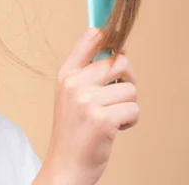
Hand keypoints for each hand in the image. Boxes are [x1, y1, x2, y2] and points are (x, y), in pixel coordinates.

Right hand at [43, 28, 139, 184]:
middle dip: (127, 80)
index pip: (90, 39)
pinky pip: (134, 109)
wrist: (66, 163)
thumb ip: (90, 70)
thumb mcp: (71, 94)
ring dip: (127, 106)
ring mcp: (86, 101)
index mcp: (66, 74)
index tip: (118, 41)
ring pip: (130, 89)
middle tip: (117, 95)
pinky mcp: (102, 119)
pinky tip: (114, 129)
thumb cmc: (73, 129)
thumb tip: (120, 48)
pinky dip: (130, 121)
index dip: (110, 36)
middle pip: (120, 62)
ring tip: (110, 117)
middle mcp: (74, 84)